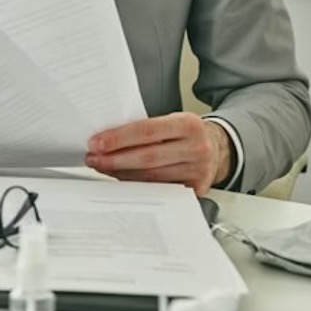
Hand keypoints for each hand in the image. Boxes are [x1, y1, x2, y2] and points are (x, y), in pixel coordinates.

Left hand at [86, 112, 231, 194]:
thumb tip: (107, 138)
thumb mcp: (171, 121)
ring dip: (121, 173)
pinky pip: (159, 188)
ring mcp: (198, 171)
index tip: (96, 143)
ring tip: (102, 167)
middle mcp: (196, 148)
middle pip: (147, 157)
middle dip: (114, 159)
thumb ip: (146, 128)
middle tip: (93, 158)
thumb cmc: (186, 133)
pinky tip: (121, 178)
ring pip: (151, 176)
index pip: (146, 131)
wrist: (217, 148)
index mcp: (188, 124)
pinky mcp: (196, 189)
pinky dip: (136, 184)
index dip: (118, 138)